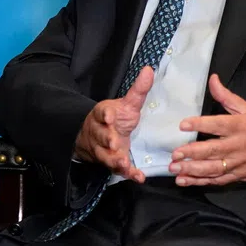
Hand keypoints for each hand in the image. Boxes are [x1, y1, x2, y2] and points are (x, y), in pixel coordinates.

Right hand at [73, 66, 153, 182]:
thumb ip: (138, 90)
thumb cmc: (115, 119)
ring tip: (122, 162)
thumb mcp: (126, 104)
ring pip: (105, 155)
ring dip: (113, 159)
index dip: (104, 115)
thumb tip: (150, 69)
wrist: (96, 138)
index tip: (109, 117)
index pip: (101, 113)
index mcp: (103, 115)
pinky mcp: (111, 163)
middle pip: (101, 136)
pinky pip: (118, 170)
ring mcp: (104, 150)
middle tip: (113, 143)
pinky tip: (137, 176)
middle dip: (107, 139)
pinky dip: (127, 173)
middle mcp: (100, 133)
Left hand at [167, 74, 245, 185]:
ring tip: (175, 169)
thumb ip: (227, 96)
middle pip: (213, 150)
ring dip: (193, 170)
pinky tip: (186, 181)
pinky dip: (201, 181)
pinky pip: (218, 180)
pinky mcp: (238, 175)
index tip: (183, 125)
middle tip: (175, 154)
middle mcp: (238, 146)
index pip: (217, 125)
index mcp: (240, 126)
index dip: (200, 124)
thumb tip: (212, 79)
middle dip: (192, 153)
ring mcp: (238, 163)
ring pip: (213, 168)